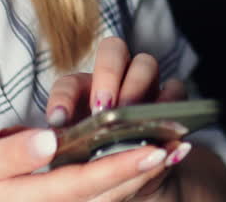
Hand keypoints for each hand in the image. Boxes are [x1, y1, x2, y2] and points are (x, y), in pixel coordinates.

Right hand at [0, 126, 180, 201]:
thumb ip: (6, 154)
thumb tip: (50, 139)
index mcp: (26, 199)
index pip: (84, 182)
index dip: (121, 166)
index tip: (154, 149)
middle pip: (105, 196)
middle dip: (144, 171)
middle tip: (180, 146)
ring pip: (105, 201)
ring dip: (140, 178)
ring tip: (172, 153)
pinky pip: (92, 201)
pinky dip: (121, 185)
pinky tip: (141, 166)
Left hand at [43, 37, 193, 199]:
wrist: (131, 175)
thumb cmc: (97, 162)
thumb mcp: (77, 160)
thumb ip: (68, 150)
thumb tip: (50, 145)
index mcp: (83, 91)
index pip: (69, 84)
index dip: (63, 99)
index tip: (58, 121)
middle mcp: (116, 79)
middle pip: (113, 50)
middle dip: (108, 74)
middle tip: (102, 108)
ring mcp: (146, 85)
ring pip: (146, 63)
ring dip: (137, 86)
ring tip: (131, 114)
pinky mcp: (171, 100)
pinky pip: (175, 88)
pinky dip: (169, 101)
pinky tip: (162, 121)